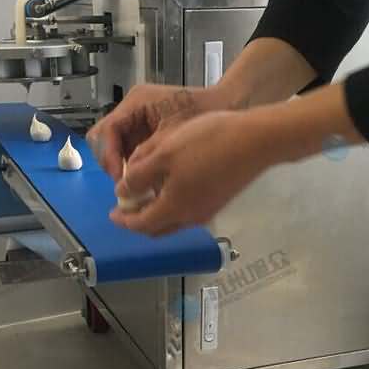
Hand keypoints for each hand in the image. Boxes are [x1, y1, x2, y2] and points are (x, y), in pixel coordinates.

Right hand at [86, 84, 226, 179]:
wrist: (228, 104)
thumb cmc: (204, 114)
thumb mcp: (173, 138)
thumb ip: (148, 156)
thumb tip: (128, 180)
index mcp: (136, 102)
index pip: (106, 131)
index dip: (109, 157)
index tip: (121, 179)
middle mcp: (132, 108)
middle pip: (103, 138)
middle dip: (111, 162)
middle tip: (126, 184)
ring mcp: (137, 119)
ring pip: (114, 146)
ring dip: (121, 166)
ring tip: (136, 183)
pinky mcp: (145, 130)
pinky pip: (128, 150)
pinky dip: (132, 165)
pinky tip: (146, 178)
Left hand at [110, 110, 268, 235]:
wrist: (256, 140)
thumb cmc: (207, 143)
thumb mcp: (164, 154)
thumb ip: (139, 176)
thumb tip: (123, 193)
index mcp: (174, 208)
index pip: (142, 224)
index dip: (124, 220)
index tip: (112, 213)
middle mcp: (191, 217)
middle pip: (158, 228)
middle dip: (139, 220)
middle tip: (126, 207)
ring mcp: (207, 210)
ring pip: (173, 220)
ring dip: (156, 212)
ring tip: (145, 194)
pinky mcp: (219, 200)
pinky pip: (187, 211)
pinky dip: (172, 205)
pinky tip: (170, 185)